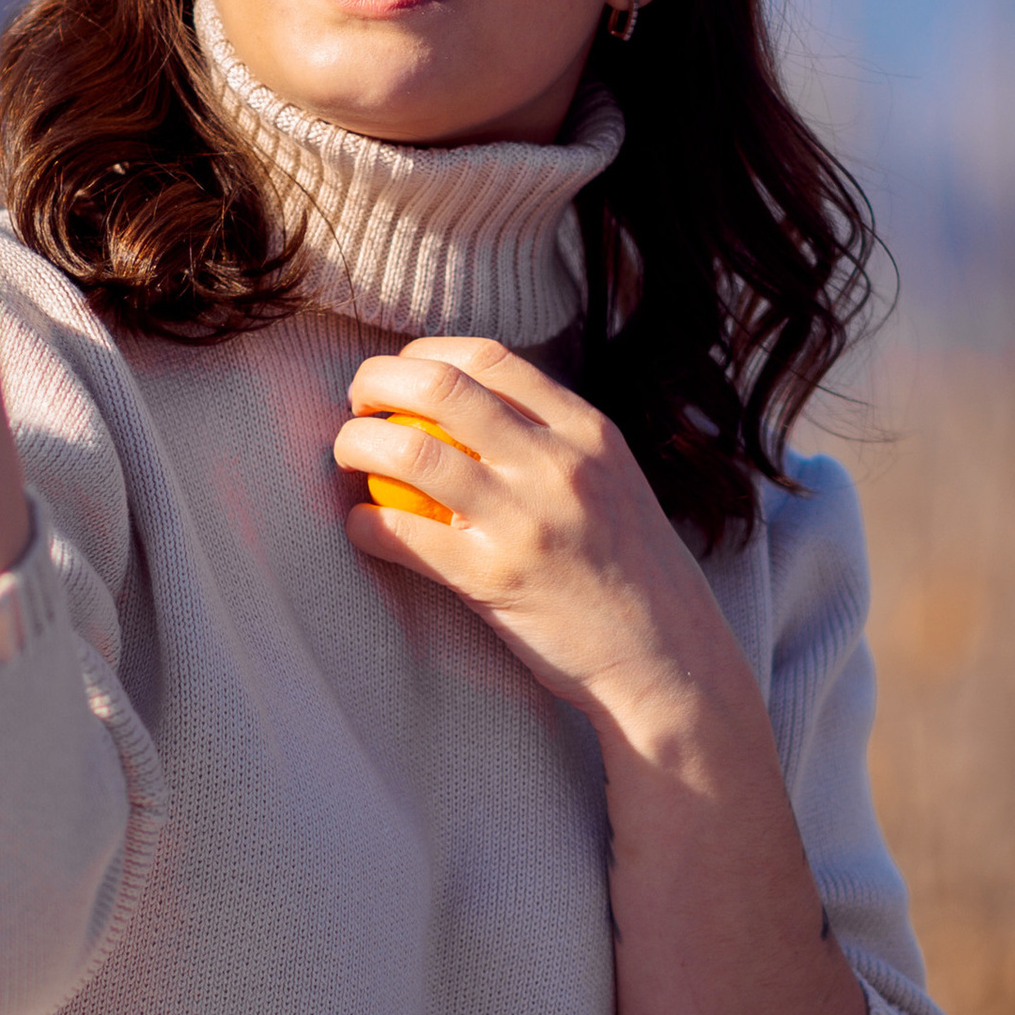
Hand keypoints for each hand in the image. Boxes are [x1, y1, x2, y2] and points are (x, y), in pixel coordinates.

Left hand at [335, 339, 746, 745]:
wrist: (667, 659)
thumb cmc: (629, 573)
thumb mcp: (611, 483)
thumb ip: (553, 441)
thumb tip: (467, 404)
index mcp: (587, 431)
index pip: (487, 358)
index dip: (424, 356)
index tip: (400, 378)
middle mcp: (558, 464)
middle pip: (438, 387)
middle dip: (374, 384)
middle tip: (357, 409)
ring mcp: (526, 520)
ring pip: (409, 453)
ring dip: (355, 447)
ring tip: (347, 460)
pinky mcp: (494, 579)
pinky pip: (402, 534)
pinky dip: (365, 525)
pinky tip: (361, 528)